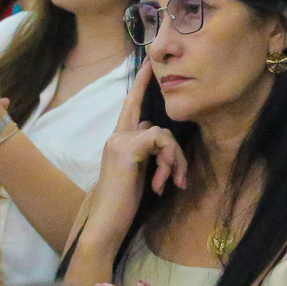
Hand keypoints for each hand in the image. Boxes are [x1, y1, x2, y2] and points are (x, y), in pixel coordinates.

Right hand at [84, 62, 186, 245]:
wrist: (107, 222)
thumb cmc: (123, 204)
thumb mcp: (138, 173)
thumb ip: (145, 153)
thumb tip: (161, 142)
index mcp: (117, 140)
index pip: (131, 105)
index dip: (140, 83)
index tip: (149, 63)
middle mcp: (116, 135)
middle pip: (157, 125)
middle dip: (175, 152)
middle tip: (179, 179)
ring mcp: (119, 141)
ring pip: (164, 134)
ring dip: (175, 162)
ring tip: (170, 185)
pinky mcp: (127, 149)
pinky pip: (161, 141)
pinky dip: (168, 162)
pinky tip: (161, 184)